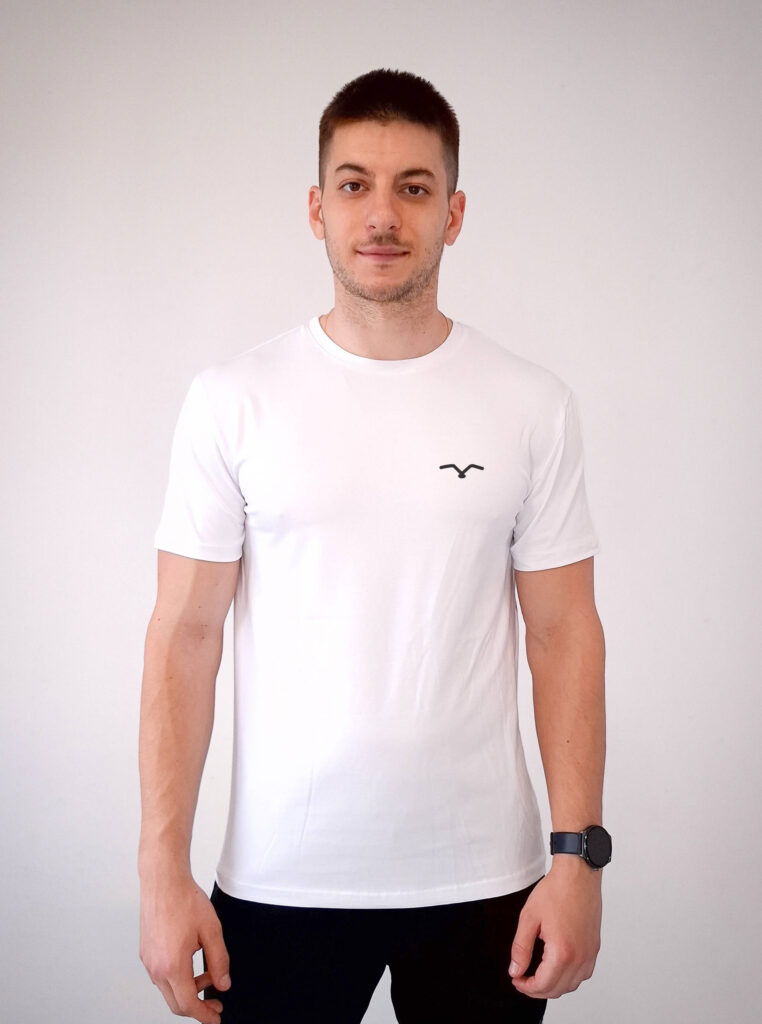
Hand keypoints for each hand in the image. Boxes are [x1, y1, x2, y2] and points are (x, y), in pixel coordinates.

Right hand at [140, 870, 230, 1023]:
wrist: (163, 880)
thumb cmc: (185, 900)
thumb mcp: (212, 931)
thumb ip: (219, 961)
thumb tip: (223, 984)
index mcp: (172, 965)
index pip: (188, 1004)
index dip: (204, 1015)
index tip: (215, 1018)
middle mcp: (156, 968)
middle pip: (176, 1003)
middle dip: (197, 1006)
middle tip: (216, 1003)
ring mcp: (148, 960)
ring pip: (169, 989)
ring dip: (189, 988)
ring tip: (209, 973)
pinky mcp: (146, 952)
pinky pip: (162, 975)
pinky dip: (178, 977)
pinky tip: (193, 962)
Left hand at [508, 858, 601, 998]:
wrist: (578, 874)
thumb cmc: (556, 890)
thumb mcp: (529, 917)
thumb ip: (521, 948)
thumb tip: (515, 970)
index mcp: (563, 952)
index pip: (543, 985)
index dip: (526, 987)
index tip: (516, 979)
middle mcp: (580, 957)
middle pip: (558, 989)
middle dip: (538, 989)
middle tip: (523, 978)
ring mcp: (590, 953)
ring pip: (572, 985)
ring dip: (554, 985)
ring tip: (538, 975)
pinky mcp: (594, 947)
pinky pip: (583, 974)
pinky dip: (569, 977)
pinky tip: (557, 967)